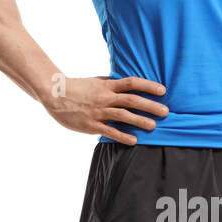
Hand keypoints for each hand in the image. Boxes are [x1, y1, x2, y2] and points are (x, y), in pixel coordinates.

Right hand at [45, 74, 167, 144]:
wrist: (55, 95)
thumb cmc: (78, 88)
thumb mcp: (97, 82)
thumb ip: (113, 85)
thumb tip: (131, 86)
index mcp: (107, 85)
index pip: (131, 83)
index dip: (148, 85)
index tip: (163, 90)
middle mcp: (104, 97)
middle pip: (131, 100)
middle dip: (150, 105)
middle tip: (166, 112)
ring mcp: (98, 111)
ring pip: (123, 116)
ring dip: (140, 120)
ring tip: (154, 126)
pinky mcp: (91, 125)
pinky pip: (109, 131)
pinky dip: (123, 136)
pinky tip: (134, 140)